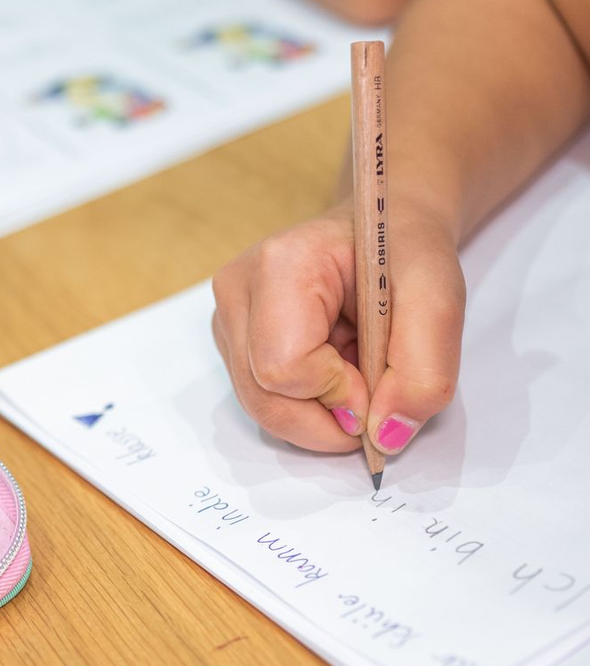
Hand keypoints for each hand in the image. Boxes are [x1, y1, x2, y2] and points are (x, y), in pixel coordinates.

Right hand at [210, 202, 465, 454]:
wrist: (383, 228)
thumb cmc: (405, 252)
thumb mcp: (439, 300)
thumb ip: (424, 371)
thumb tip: (386, 436)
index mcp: (278, 265)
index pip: (283, 368)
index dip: (339, 394)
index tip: (379, 376)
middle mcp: (236, 291)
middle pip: (263, 398)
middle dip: (327, 418)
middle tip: (373, 396)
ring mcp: (227, 319)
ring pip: (260, 407)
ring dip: (319, 412)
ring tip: (354, 371)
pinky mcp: (232, 341)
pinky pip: (262, 400)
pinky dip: (306, 404)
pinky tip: (332, 371)